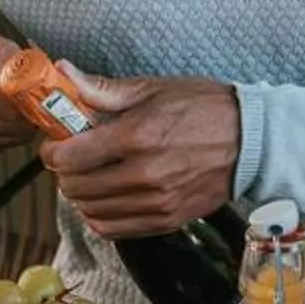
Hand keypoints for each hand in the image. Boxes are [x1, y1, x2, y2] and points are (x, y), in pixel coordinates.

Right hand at [0, 15, 25, 161]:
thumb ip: (0, 51)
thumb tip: (33, 71)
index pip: (11, 104)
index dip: (36, 93)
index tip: (42, 78)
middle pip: (17, 126)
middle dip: (31, 104)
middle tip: (25, 81)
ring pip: (13, 137)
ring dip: (17, 116)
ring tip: (0, 92)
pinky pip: (0, 145)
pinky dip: (3, 127)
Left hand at [38, 64, 241, 237]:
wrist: (252, 141)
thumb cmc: (203, 108)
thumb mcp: (152, 89)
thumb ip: (103, 89)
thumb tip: (63, 74)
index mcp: (136, 136)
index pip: (70, 156)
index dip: (52, 151)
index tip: (55, 144)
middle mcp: (143, 174)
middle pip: (75, 187)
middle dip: (64, 172)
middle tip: (71, 158)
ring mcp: (156, 203)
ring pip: (91, 211)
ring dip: (80, 195)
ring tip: (88, 178)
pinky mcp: (167, 221)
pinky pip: (114, 230)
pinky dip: (99, 217)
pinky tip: (105, 199)